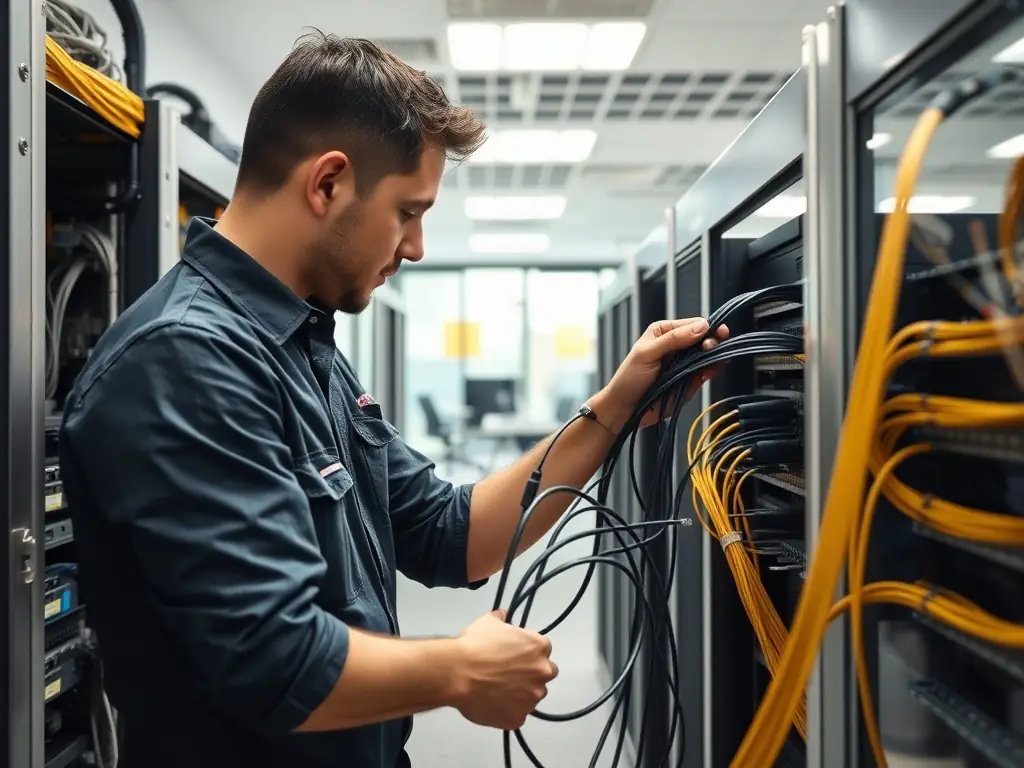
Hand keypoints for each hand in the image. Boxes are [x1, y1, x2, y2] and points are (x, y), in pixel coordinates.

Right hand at [451, 609, 557, 730]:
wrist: (458, 673)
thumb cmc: (474, 645)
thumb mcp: (487, 623)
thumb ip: (500, 618)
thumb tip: (502, 614)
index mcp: (538, 647)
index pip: (542, 649)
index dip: (527, 652)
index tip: (514, 655)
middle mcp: (542, 672)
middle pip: (544, 673)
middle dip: (531, 673)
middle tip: (509, 674)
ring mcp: (532, 698)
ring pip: (532, 696)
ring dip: (521, 694)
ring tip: (497, 691)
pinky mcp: (518, 718)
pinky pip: (517, 715)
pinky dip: (507, 711)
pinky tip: (491, 704)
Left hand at [602, 317, 728, 428]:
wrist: (627, 409)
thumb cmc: (630, 378)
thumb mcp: (647, 353)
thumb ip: (673, 339)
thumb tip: (702, 326)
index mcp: (665, 332)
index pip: (693, 324)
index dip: (705, 328)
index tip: (714, 333)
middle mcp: (678, 345)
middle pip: (704, 338)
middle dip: (712, 340)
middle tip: (711, 346)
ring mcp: (685, 363)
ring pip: (708, 355)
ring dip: (714, 355)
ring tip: (713, 358)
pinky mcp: (691, 380)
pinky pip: (707, 371)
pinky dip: (712, 370)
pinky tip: (710, 370)